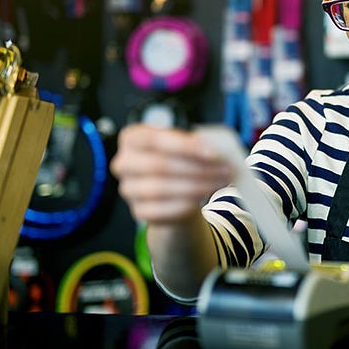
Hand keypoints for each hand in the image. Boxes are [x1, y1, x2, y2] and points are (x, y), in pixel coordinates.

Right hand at [110, 124, 232, 224]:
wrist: (175, 192)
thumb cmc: (181, 161)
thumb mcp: (187, 145)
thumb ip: (198, 144)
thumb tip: (220, 150)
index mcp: (132, 138)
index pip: (153, 139)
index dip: (184, 146)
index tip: (212, 152)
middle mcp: (124, 163)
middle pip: (157, 165)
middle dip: (195, 168)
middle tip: (224, 169)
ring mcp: (128, 189)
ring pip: (160, 188)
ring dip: (196, 186)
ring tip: (220, 182)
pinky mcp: (139, 211)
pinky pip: (162, 209)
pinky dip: (187, 203)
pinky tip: (205, 197)